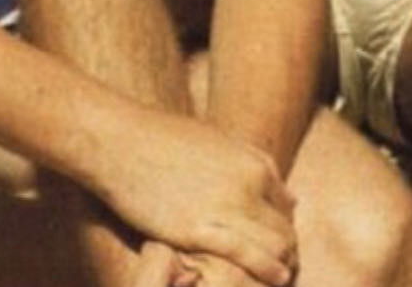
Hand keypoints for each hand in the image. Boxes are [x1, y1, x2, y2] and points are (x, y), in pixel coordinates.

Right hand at [90, 112, 297, 285]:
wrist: (119, 141)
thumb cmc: (163, 138)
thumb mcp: (219, 143)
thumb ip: (256, 166)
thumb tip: (292, 199)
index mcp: (254, 163)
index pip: (286, 207)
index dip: (284, 228)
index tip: (278, 244)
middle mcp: (248, 184)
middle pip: (284, 229)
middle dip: (286, 251)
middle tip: (283, 267)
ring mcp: (224, 207)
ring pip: (274, 245)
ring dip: (281, 263)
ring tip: (280, 278)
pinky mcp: (197, 230)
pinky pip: (247, 255)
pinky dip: (267, 270)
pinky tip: (277, 279)